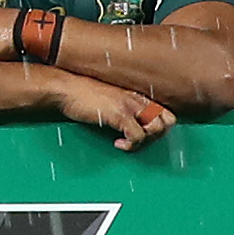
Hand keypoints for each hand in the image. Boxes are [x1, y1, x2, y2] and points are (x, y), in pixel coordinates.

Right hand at [54, 70, 174, 148]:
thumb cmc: (82, 95)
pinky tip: (118, 143)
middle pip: (167, 122)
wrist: (66, 89)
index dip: (161, 128)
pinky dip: (130, 145)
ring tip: (126, 142)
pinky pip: (138, 136)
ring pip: (156, 129)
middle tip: (137, 140)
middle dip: (155, 136)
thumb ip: (124, 107)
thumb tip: (131, 124)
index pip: (167, 113)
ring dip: (143, 141)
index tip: (146, 135)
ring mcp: (130, 106)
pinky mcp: (120, 114)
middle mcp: (138, 99)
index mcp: (137, 95)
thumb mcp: (110, 99)